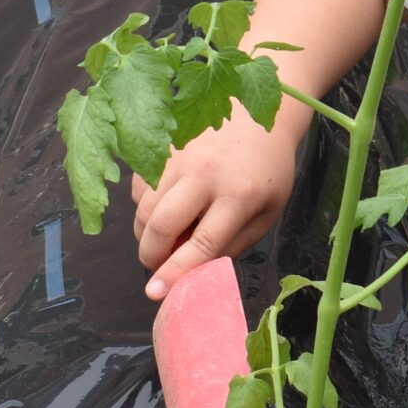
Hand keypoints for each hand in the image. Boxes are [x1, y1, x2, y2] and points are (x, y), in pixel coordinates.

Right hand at [131, 113, 300, 298]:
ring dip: (146, 235)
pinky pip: (139, 188)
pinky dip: (145, 207)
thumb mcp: (266, 212)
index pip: (201, 244)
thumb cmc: (267, 171)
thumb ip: (233, 243)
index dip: (176, 272)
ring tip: (166, 238)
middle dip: (151, 256)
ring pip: (143, 209)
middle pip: (160, 226)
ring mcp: (179, 157)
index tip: (156, 292)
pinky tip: (168, 205)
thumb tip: (195, 271)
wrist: (259, 115)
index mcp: (239, 195)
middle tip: (158, 266)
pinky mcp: (162, 147)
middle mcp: (204, 174)